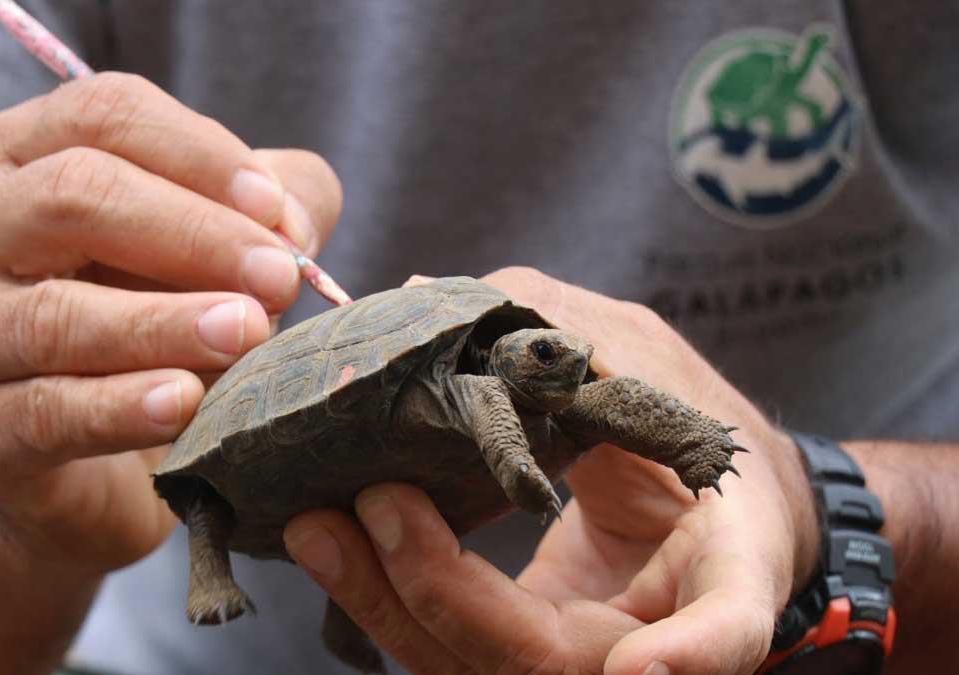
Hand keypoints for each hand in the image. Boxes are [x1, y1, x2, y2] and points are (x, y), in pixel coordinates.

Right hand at [0, 73, 340, 571]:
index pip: (100, 115)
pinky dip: (122, 407)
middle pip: (69, 196)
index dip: (196, 152)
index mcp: (20, 159)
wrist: (90, 465)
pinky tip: (184, 404)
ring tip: (246, 334)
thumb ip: (271, 208)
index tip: (273, 207)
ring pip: (54, 313)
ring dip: (163, 322)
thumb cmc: (158, 324)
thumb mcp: (219, 245)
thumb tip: (291, 224)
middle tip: (279, 277)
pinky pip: (46, 413)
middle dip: (190, 234)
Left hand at [284, 267, 818, 673]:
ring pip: (473, 667)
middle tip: (377, 502)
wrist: (704, 515)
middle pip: (543, 662)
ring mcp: (573, 657)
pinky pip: (443, 645)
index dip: (695, 652)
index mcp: (722, 580)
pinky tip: (332, 545)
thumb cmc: (689, 430)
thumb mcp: (655, 371)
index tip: (636, 668)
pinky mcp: (519, 649)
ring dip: (386, 603)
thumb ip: (561, 334)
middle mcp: (643, 644)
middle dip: (443, 593)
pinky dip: (384, 599)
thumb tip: (422, 298)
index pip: (724, 630)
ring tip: (315, 528)